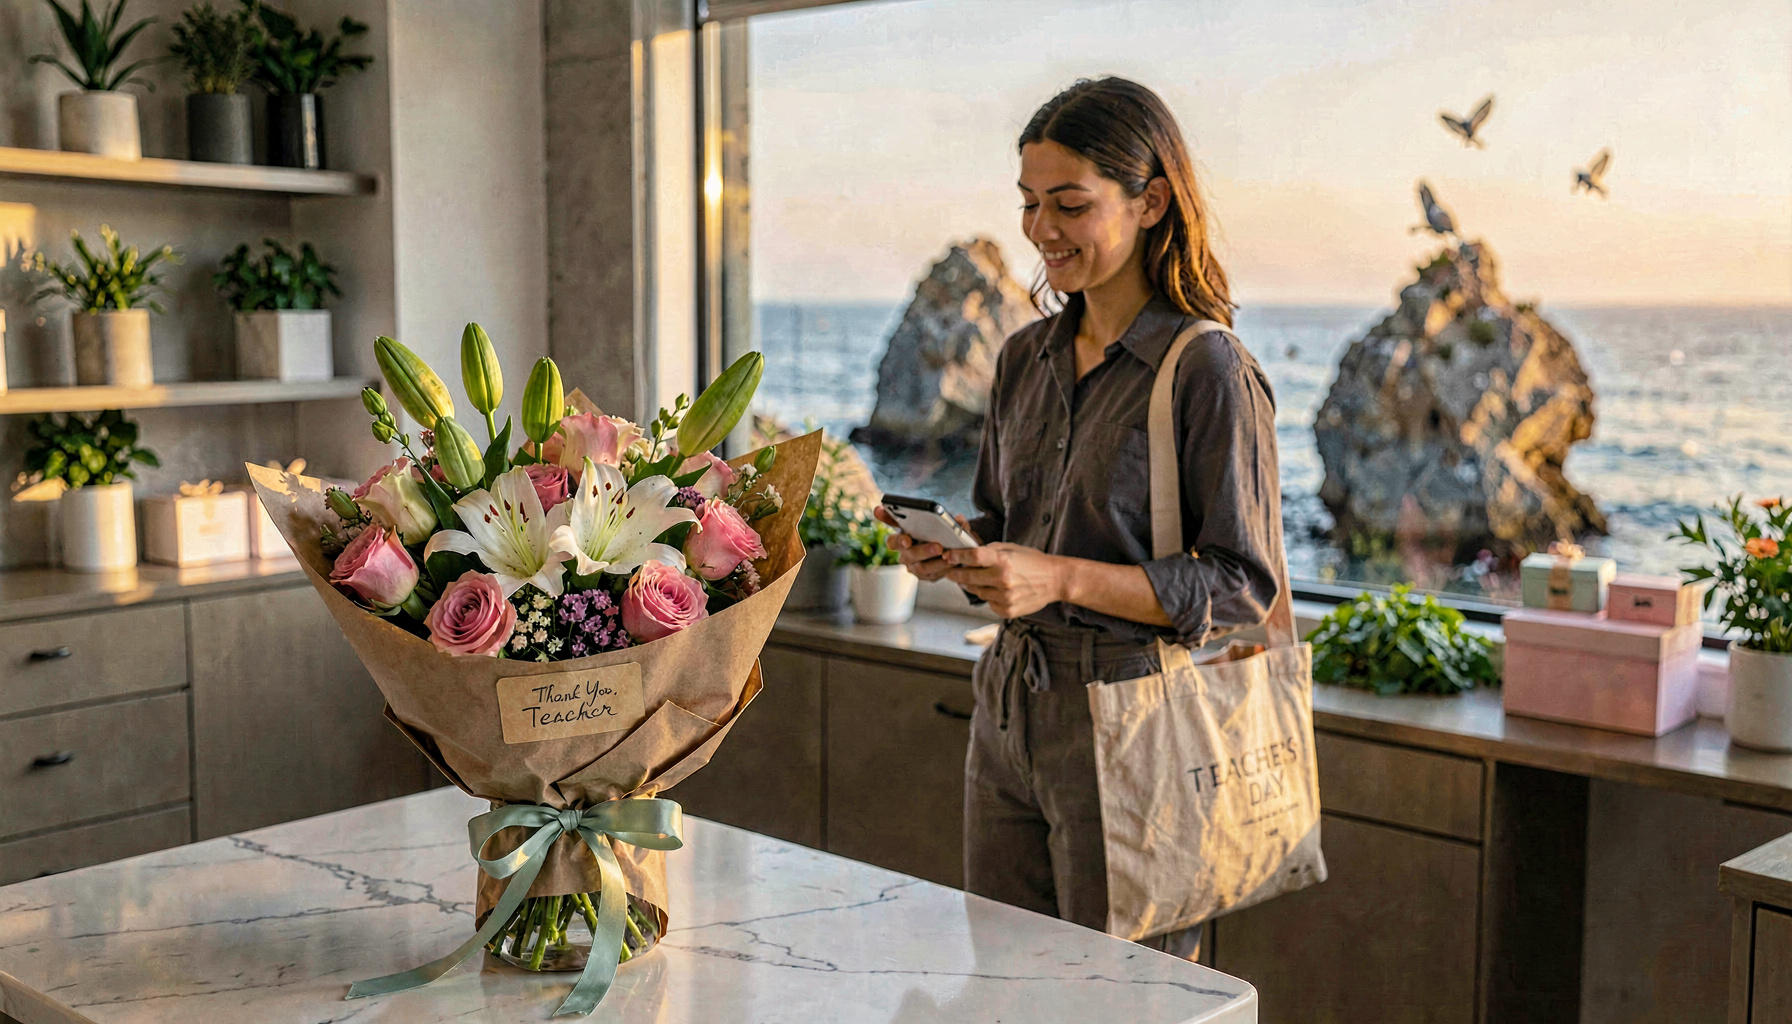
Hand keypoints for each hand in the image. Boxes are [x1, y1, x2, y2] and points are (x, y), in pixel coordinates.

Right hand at [874, 505, 976, 582]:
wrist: (948, 546)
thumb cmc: (938, 530)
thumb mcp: (940, 521)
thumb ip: (947, 518)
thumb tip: (959, 519)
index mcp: (902, 537)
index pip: (892, 540)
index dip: (897, 540)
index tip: (906, 539)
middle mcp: (905, 553)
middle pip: (908, 555)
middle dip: (923, 551)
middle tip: (938, 547)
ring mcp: (914, 566)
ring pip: (921, 567)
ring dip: (936, 562)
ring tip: (949, 556)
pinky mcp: (925, 576)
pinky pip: (932, 575)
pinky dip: (943, 569)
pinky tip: (953, 563)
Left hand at [944, 543, 1064, 618]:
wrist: (1055, 580)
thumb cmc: (1033, 562)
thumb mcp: (1011, 549)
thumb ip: (989, 551)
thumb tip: (967, 554)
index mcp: (1004, 560)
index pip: (973, 556)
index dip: (957, 556)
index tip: (948, 556)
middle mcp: (1003, 579)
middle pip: (969, 577)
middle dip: (956, 574)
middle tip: (950, 571)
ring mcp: (1005, 597)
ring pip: (977, 591)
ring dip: (974, 585)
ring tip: (980, 579)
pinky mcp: (1007, 610)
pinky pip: (988, 603)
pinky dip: (989, 597)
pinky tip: (998, 590)